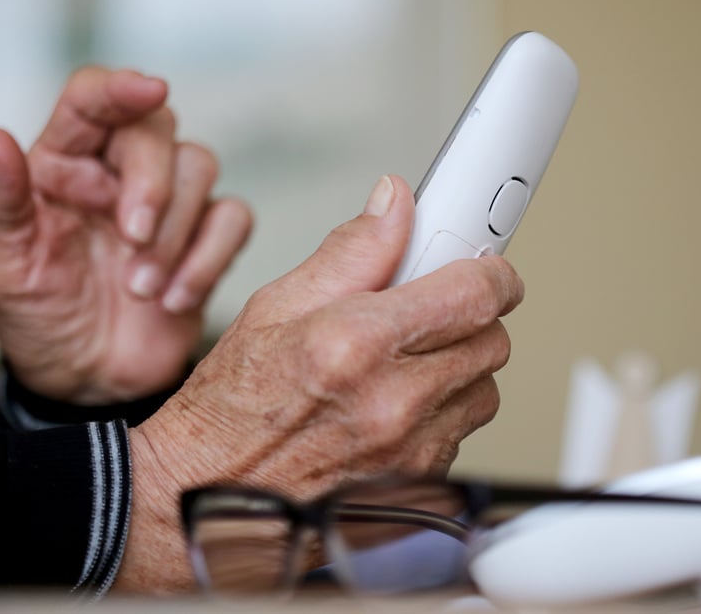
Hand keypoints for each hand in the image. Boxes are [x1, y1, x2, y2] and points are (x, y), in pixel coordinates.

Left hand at [0, 68, 251, 402]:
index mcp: (63, 165)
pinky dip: (210, 259)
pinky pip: (233, 219)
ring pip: (200, 168)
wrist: (87, 381)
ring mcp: (169, 205)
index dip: (120, 87)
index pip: (91, 100)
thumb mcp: (2, 266)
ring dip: (176, 233)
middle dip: (153, 183)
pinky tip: (175, 300)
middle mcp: (118, 173)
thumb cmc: (40, 318)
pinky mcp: (206, 240)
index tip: (149, 88)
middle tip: (132, 238)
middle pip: (158, 128)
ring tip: (142, 290)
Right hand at [116, 175, 523, 590]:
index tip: (487, 269)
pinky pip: (460, 434)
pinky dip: (441, 414)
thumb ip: (350, 251)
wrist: (209, 494)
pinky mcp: (417, 486)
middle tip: (431, 312)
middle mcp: (393, 403)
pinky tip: (393, 407)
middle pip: (492, 342)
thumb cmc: (232, 408)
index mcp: (357, 344)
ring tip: (404, 363)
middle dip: (470, 318)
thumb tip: (395, 206)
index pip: (474, 295)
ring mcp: (410, 452)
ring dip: (458, 368)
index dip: (491, 274)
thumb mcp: (274, 307)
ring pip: (483, 390)